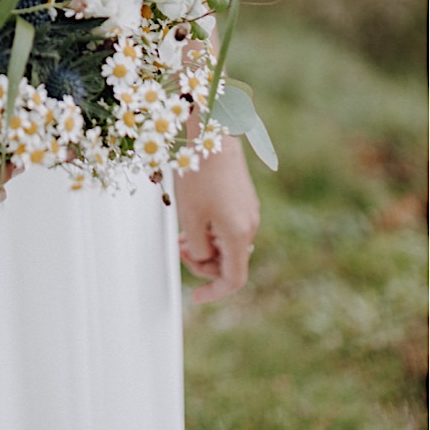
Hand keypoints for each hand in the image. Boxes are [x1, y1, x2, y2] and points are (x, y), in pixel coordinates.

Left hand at [175, 137, 259, 302]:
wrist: (214, 132)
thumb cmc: (200, 173)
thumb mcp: (190, 218)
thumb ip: (197, 248)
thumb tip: (204, 256)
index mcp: (239, 234)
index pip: (233, 280)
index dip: (214, 292)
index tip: (195, 297)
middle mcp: (250, 224)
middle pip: (229, 262)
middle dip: (202, 263)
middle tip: (180, 247)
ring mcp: (248, 210)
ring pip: (227, 243)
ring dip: (205, 245)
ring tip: (182, 233)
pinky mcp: (243, 198)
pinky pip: (229, 226)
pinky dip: (211, 230)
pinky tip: (194, 218)